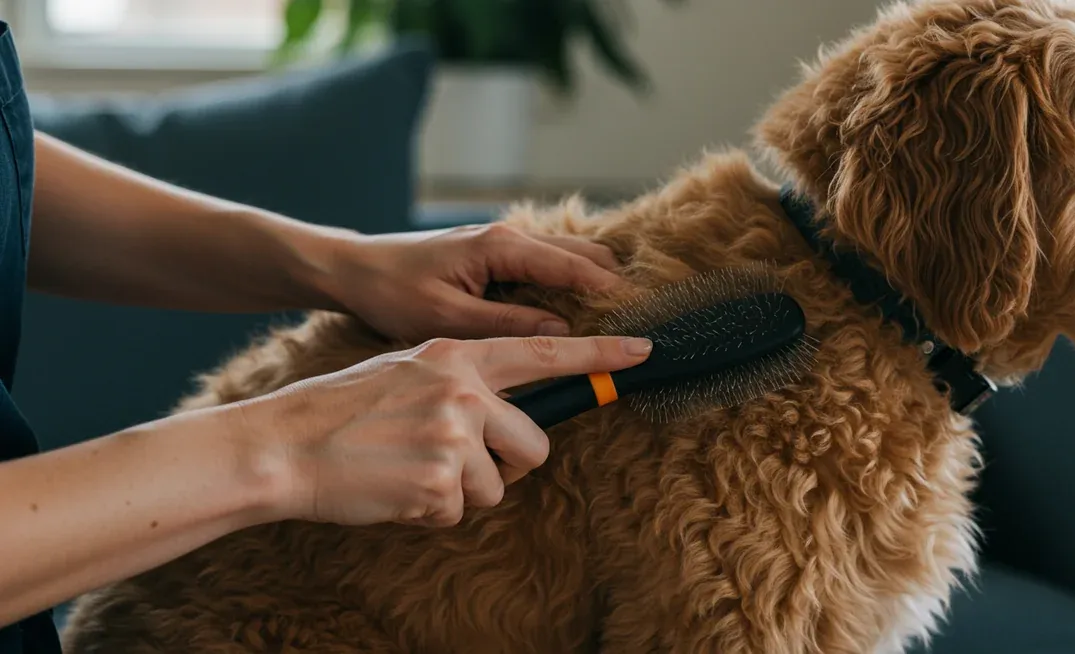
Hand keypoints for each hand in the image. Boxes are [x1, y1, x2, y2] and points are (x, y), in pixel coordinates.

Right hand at [236, 334, 651, 526]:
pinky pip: (458, 512)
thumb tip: (507, 418)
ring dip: (461, 492)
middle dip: (508, 466)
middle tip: (459, 463)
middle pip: (535, 445)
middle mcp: (464, 390)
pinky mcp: (439, 481)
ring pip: (497, 486)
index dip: (598, 354)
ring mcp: (454, 435)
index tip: (643, 352)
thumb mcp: (408, 372)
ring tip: (410, 472)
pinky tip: (394, 490)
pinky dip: (429, 512)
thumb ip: (462, 384)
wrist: (285, 444)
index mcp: (456, 353)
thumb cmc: (343, 411)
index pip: (543, 351)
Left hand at [324, 223, 624, 342]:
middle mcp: (509, 237)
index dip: (612, 293)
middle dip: (612, 285)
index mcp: (501, 247)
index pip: (575, 267)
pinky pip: (548, 266)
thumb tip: (562, 334)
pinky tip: (577, 314)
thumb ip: (506, 324)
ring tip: (618, 321)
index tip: (643, 319)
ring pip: (568, 258)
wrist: (351, 269)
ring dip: (593, 284)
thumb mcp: (446, 318)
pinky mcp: (495, 257)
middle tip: (638, 323)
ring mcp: (503, 244)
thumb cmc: (390, 291)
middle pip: (583, 255)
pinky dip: (570, 283)